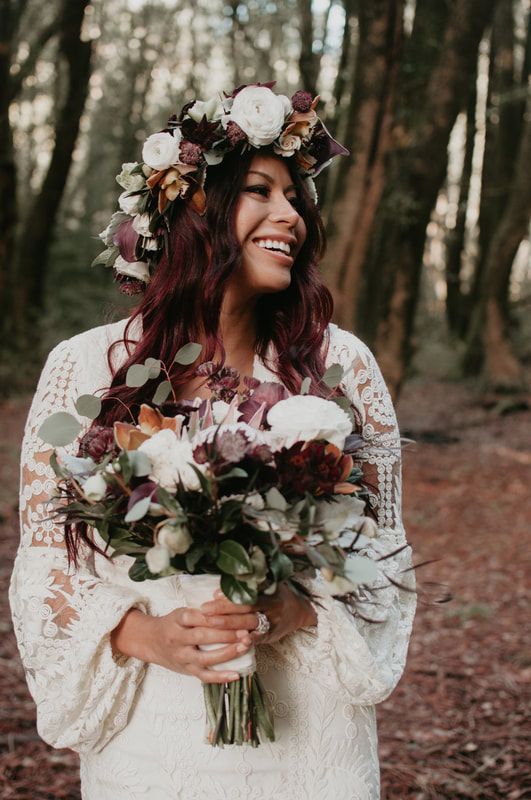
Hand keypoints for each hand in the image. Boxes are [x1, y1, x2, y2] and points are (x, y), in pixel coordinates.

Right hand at [111, 606, 253, 683]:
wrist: (151, 642)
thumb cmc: (172, 624)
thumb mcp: (181, 612)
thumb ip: (200, 611)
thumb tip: (227, 602)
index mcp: (177, 620)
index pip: (197, 617)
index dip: (216, 617)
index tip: (234, 615)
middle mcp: (178, 639)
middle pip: (202, 637)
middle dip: (226, 635)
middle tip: (245, 632)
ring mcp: (182, 657)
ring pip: (205, 658)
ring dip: (227, 654)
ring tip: (244, 647)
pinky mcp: (186, 670)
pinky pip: (204, 676)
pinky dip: (220, 677)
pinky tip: (236, 674)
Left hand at [200, 584, 316, 644]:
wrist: (299, 611)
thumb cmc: (278, 594)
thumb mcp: (270, 584)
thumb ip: (253, 582)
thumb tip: (226, 578)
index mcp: (269, 593)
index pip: (248, 595)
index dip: (231, 596)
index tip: (213, 595)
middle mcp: (271, 608)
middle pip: (245, 610)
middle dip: (223, 611)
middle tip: (204, 611)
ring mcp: (272, 623)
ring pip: (248, 625)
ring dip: (229, 627)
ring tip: (210, 625)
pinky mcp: (270, 636)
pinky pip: (257, 640)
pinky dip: (246, 642)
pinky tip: (235, 643)